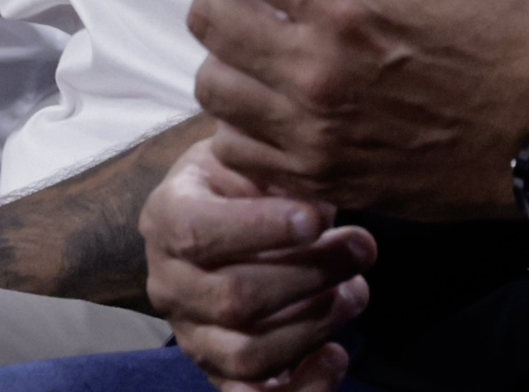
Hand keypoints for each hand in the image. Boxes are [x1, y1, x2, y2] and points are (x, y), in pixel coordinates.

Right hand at [143, 138, 372, 390]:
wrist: (221, 213)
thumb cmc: (243, 182)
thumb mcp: (250, 159)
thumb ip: (276, 174)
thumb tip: (318, 203)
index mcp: (166, 219)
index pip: (198, 232)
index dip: (260, 229)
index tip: (317, 217)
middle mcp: (168, 283)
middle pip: (233, 298)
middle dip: (309, 274)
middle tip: (362, 247)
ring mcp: (191, 333)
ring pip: (248, 353)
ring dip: (313, 325)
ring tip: (356, 291)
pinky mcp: (220, 371)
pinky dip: (305, 386)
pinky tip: (337, 354)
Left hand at [188, 0, 528, 220]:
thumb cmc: (505, 36)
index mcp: (348, 5)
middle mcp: (318, 71)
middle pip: (211, 17)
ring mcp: (314, 132)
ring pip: (213, 85)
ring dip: (226, 52)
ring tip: (256, 37)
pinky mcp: (321, 177)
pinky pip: (237, 149)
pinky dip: (238, 121)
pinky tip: (267, 97)